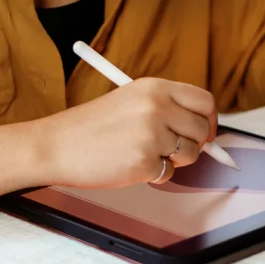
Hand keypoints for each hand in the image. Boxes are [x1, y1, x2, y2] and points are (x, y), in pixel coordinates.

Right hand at [35, 78, 217, 187]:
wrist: (56, 146)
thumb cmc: (89, 127)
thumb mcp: (129, 101)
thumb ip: (165, 108)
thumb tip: (202, 129)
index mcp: (154, 88)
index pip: (203, 101)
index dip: (209, 120)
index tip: (205, 133)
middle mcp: (157, 107)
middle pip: (202, 130)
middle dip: (194, 145)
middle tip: (172, 150)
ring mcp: (152, 135)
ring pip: (190, 155)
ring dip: (174, 161)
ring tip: (145, 155)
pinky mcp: (144, 161)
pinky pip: (169, 175)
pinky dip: (154, 175)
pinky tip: (130, 165)